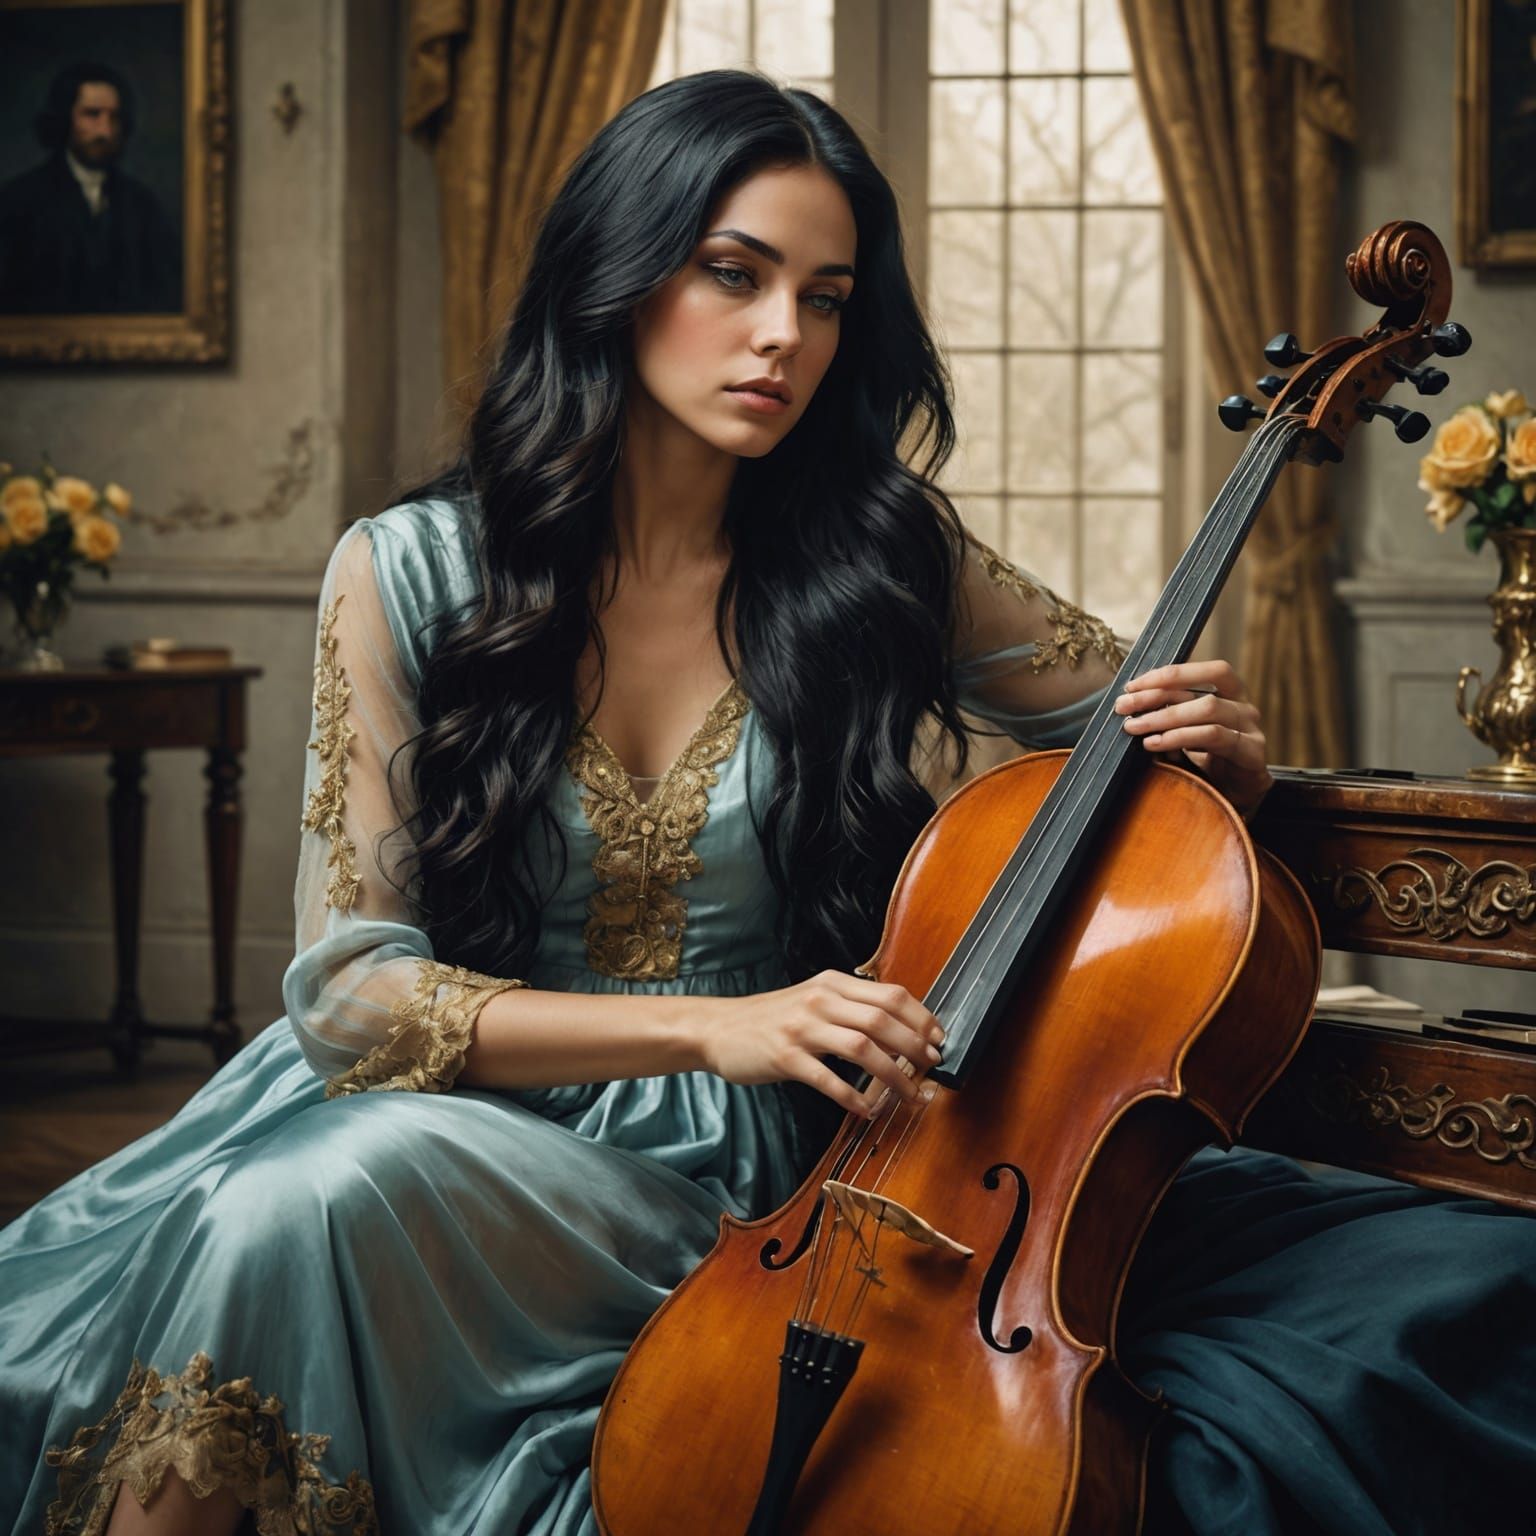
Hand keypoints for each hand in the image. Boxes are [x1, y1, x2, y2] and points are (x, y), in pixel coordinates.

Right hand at [699, 969, 944, 1118]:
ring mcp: (802, 1028)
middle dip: (916, 1047)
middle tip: (932, 1068)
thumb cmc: (771, 1018)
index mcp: (832, 984)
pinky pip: (828, 1080)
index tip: (939, 1039)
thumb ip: (850, 1006)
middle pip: (883, 1020)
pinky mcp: (785, 1057)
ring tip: (910, 1095)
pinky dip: (852, 1097)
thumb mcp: (813, 999)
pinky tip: (867, 1110)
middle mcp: (820, 1000)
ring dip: (894, 1075)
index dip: (922, 1018)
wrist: (719, 1028)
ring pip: (862, 1048)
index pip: (891, 995)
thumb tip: (900, 1028)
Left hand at [1114, 660, 1272, 817]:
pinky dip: (1180, 737)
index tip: (1132, 686)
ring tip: (1134, 727)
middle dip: (1157, 696)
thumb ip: (1168, 715)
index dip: (1170, 674)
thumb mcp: (1184, 732)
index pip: (1205, 672)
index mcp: (1231, 694)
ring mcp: (1250, 729)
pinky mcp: (1252, 752)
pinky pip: (1214, 736)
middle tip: (1123, 707)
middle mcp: (1243, 707)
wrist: (1234, 796)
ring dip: (1165, 717)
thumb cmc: (1207, 760)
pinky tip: (1156, 743)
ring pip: (1208, 710)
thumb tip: (1130, 705)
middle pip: (1202, 692)